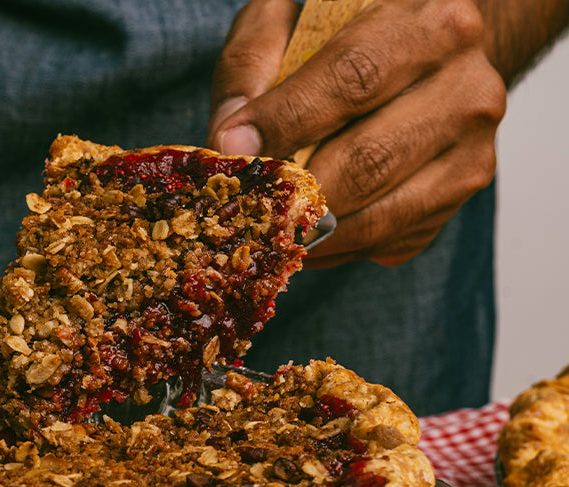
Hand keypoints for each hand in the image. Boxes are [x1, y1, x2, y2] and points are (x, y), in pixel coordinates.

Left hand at [207, 0, 506, 266]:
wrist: (431, 64)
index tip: (233, 147)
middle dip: (295, 193)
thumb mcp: (297, 23)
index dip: (286, 121)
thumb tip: (230, 139)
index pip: (353, 79)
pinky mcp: (453, 204)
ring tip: (267, 226)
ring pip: (375, 218)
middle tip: (247, 204)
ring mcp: (470, 155)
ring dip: (310, 233)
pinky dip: (333, 249)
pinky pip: (383, 242)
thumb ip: (255, 63)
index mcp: (432, 25)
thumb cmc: (353, 39)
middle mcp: (467, 91)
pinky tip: (305, 232)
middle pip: (367, 162)